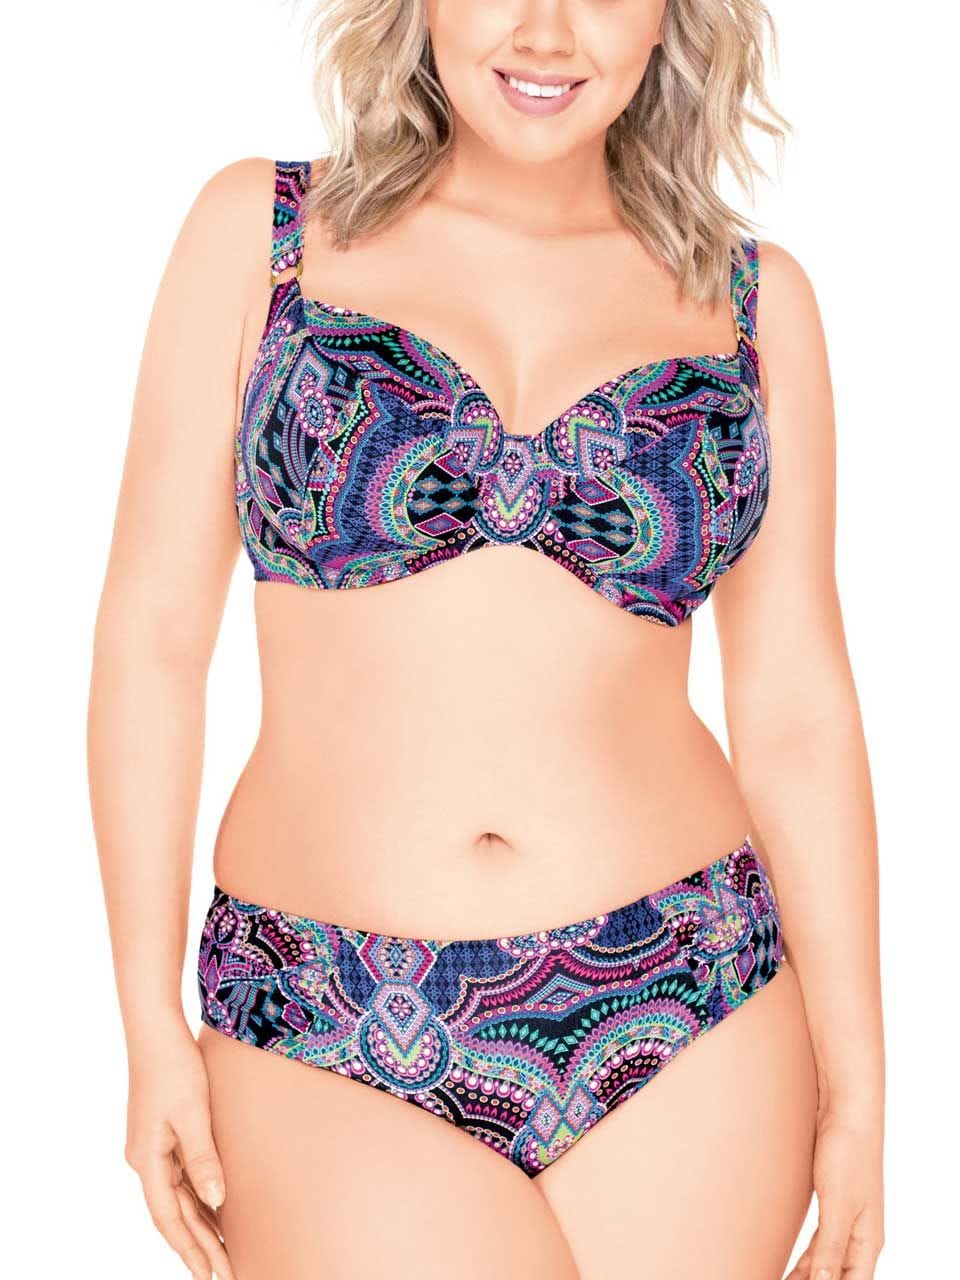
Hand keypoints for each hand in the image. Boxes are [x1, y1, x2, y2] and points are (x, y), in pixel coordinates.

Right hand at [123, 1017, 234, 1279]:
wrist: (156, 1030)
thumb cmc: (175, 1067)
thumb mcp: (193, 1113)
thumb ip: (204, 1158)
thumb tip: (217, 1202)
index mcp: (147, 1159)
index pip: (169, 1219)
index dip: (190, 1250)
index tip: (211, 1276)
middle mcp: (145, 1160)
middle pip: (173, 1214)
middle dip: (197, 1247)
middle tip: (224, 1275)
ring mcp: (152, 1148)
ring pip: (177, 1198)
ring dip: (199, 1225)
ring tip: (223, 1253)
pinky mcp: (163, 1134)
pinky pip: (181, 1177)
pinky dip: (198, 1198)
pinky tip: (216, 1210)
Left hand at [785, 1105, 883, 1279]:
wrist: (845, 1111)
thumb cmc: (848, 1155)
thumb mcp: (838, 1206)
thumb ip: (832, 1249)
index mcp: (868, 1242)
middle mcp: (860, 1235)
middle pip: (838, 1275)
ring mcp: (846, 1218)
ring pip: (826, 1260)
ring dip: (806, 1275)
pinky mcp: (831, 1202)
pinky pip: (819, 1241)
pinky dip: (805, 1256)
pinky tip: (789, 1263)